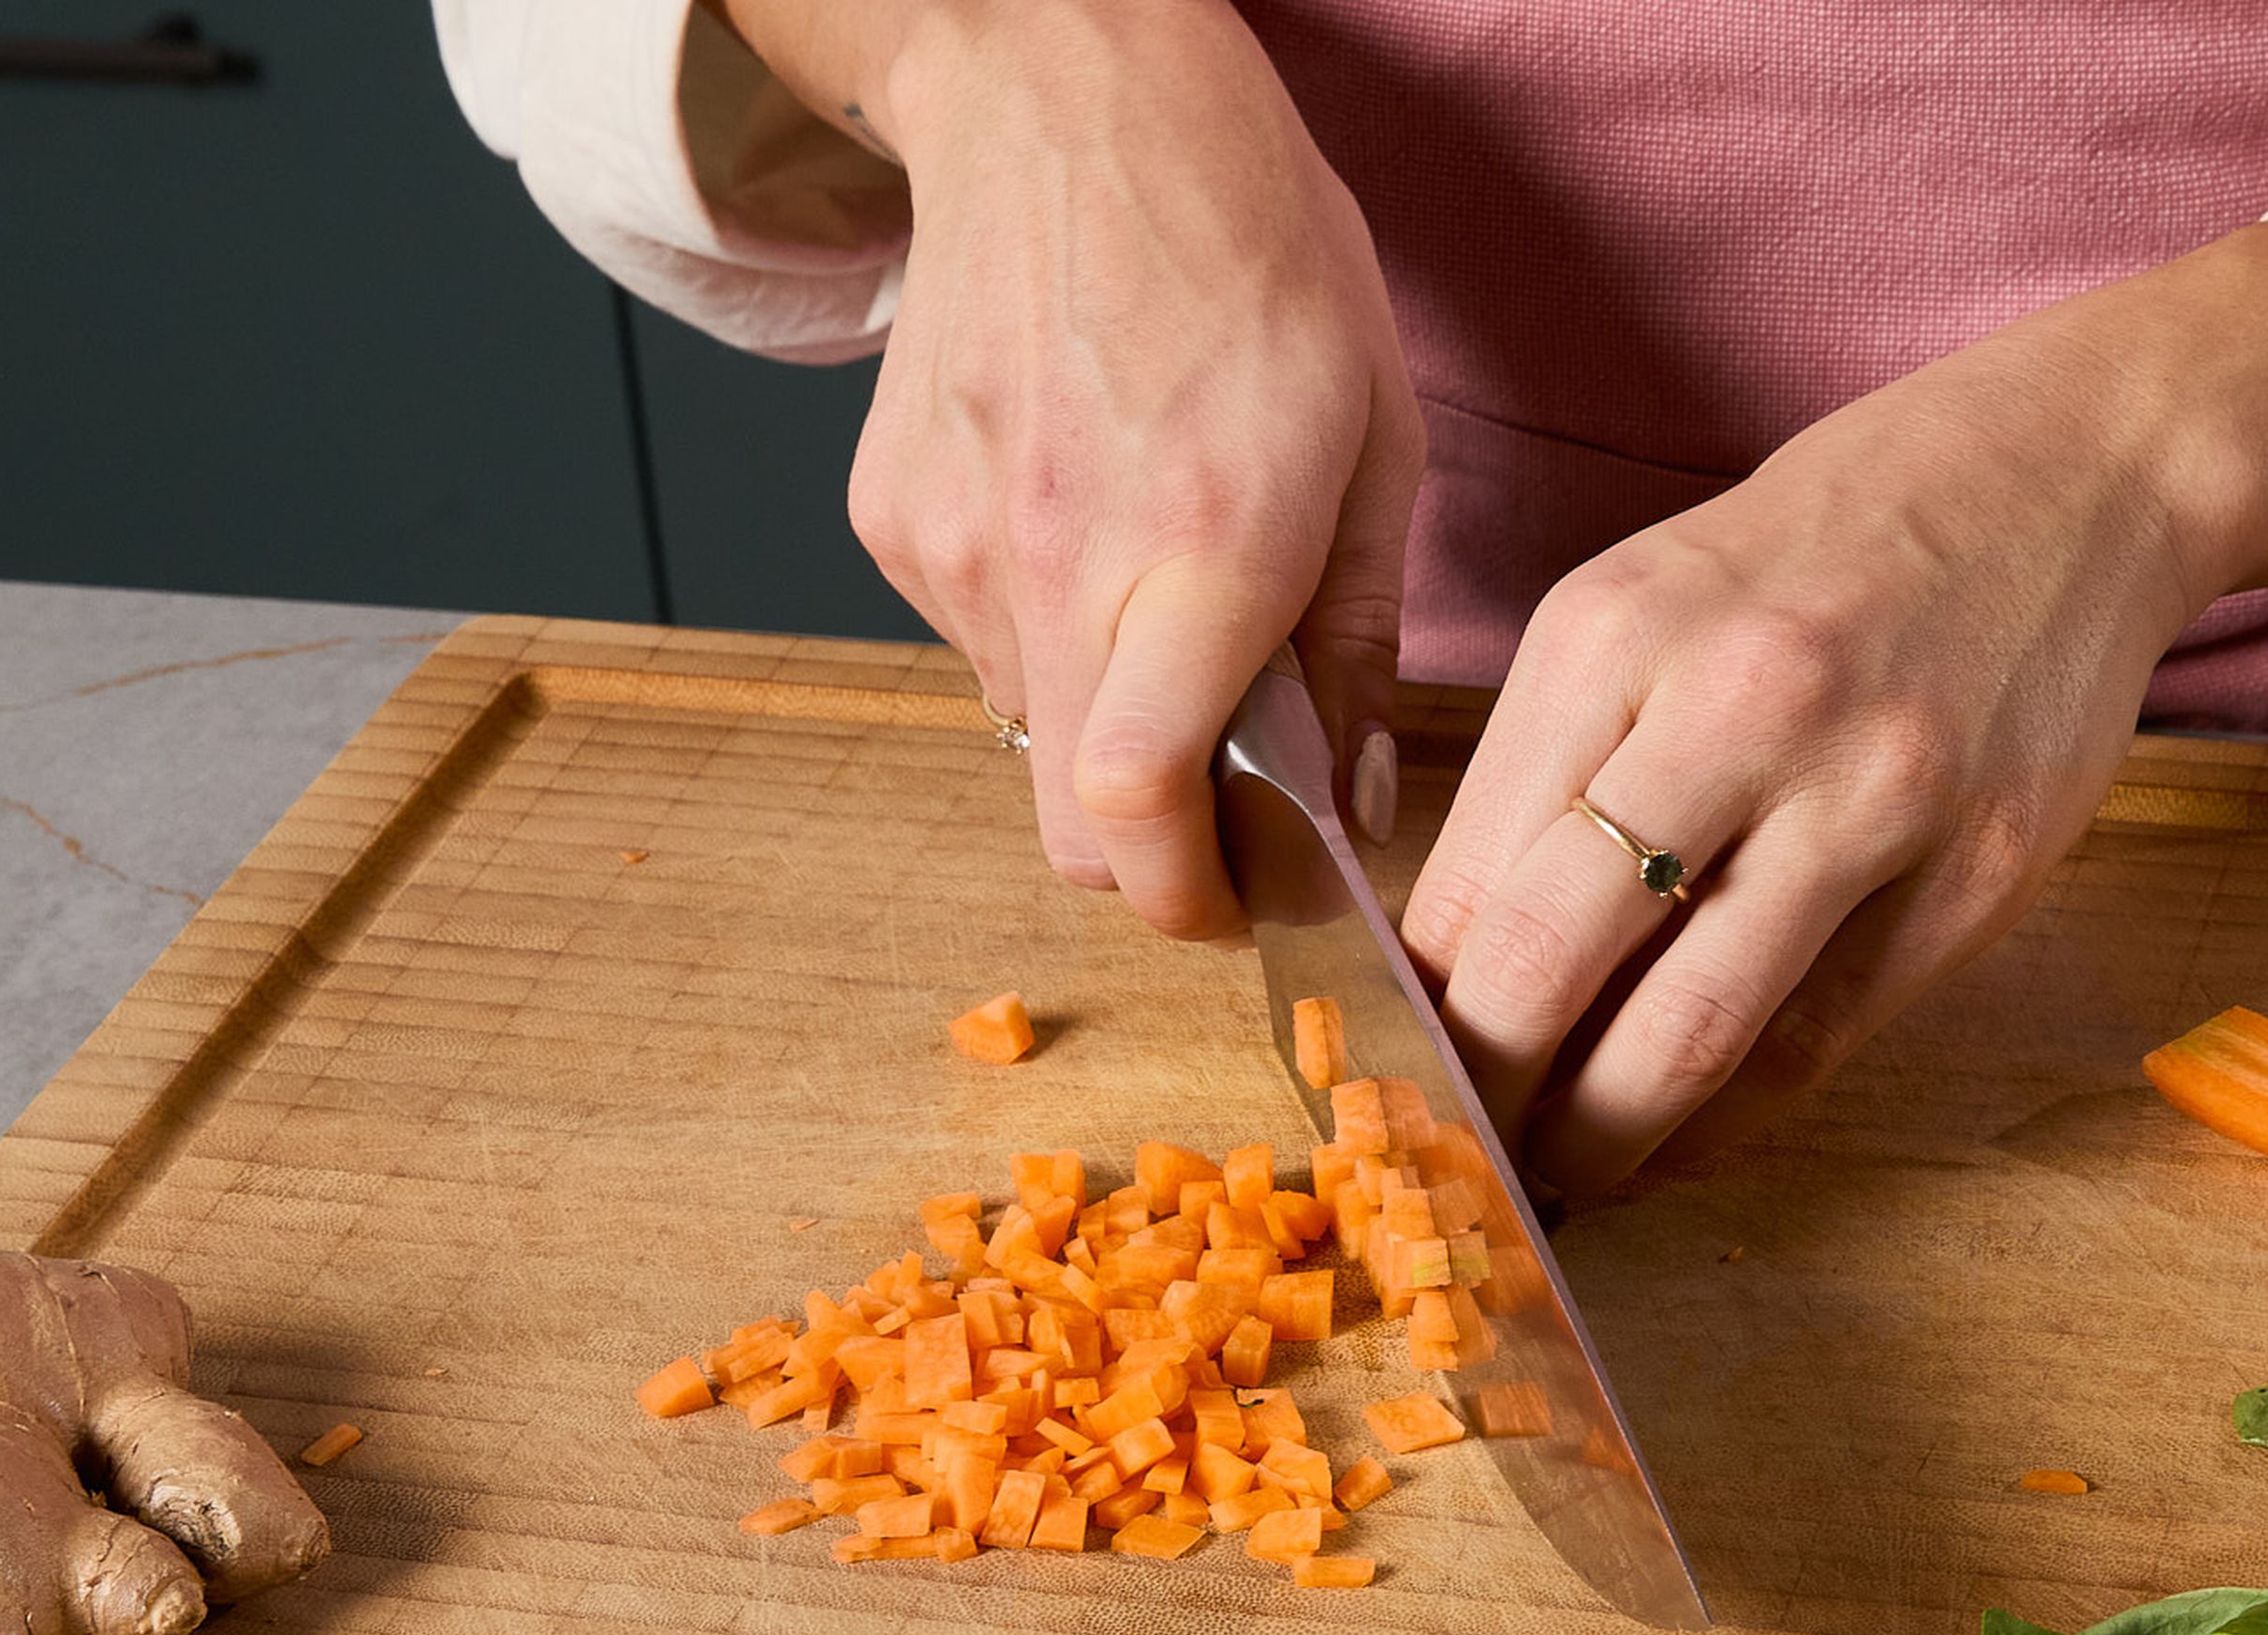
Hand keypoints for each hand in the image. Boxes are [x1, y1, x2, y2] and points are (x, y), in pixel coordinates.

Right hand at [728, 0, 1420, 935]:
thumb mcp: (1374, 433)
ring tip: (1160, 598)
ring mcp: (956, 544)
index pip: (1140, 803)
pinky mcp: (893, 521)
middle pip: (1073, 825)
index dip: (1187, 898)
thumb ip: (1361, 638)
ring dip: (1103, 724)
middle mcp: (1060, 556)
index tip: (1239, 901)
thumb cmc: (1249, 247)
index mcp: (1205, 539)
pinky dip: (1042, 639)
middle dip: (1151, 852)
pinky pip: (976, 649)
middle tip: (1221, 807)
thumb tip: (1354, 800)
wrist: (1067, 101)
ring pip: (1027, 743)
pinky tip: (1087, 526)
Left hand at [1404, 222, 2267, 1194]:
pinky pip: (1816, 1046)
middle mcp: (1740, 706)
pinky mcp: (1977, 872)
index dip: (1413, 1016)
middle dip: (1485, 1097)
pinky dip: (1727, 1123)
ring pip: (1688, 1036)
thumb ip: (1549, 770)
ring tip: (1563, 1176)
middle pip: (1549, 966)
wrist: (2068, 477)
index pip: (1464, 878)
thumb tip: (1452, 969)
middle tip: (1458, 1159)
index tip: (1397, 1079)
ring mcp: (1872, 795)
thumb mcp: (1646, 603)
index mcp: (1616, 633)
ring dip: (1602, 1141)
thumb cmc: (1823, 553)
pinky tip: (1680, 1140)